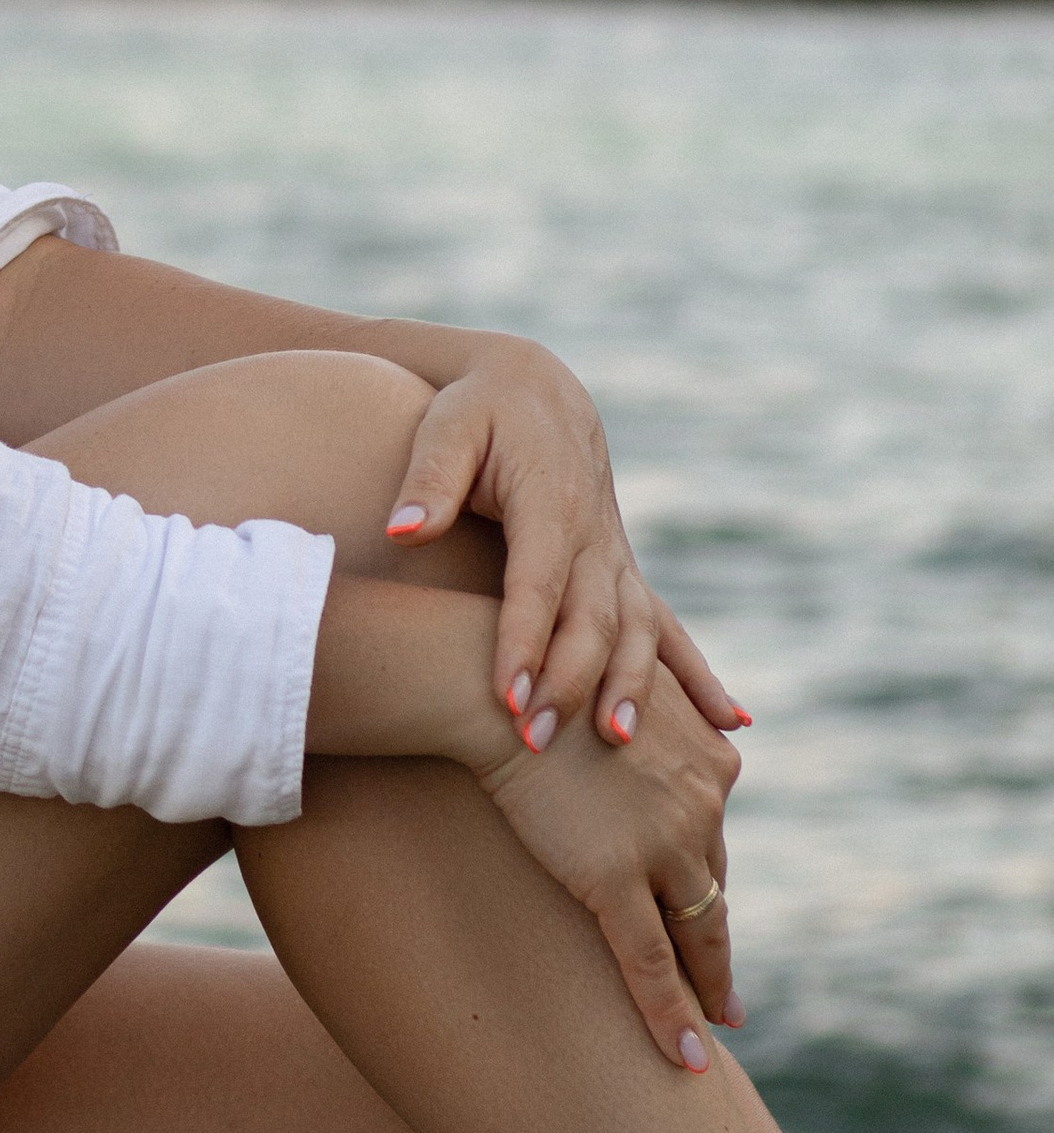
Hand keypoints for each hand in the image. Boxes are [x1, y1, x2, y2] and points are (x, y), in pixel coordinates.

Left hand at [379, 336, 749, 755]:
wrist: (533, 388)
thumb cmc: (476, 410)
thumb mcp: (445, 428)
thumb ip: (428, 479)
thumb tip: (401, 531)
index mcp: (552, 500)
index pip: (538, 582)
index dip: (524, 641)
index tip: (506, 698)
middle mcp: (595, 533)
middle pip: (591, 618)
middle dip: (568, 682)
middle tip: (533, 739)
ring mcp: (616, 554)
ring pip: (638, 629)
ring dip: (632, 687)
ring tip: (617, 744)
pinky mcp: (622, 569)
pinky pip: (665, 626)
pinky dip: (699, 675)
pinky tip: (730, 724)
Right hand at [474, 664, 740, 1065]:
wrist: (491, 684)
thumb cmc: (537, 680)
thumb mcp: (617, 688)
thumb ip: (650, 718)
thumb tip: (646, 734)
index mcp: (708, 759)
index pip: (712, 838)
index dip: (707, 881)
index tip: (708, 913)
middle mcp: (703, 803)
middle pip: (712, 886)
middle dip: (716, 940)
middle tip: (725, 996)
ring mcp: (664, 843)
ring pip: (698, 931)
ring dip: (709, 984)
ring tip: (714, 1024)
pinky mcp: (615, 877)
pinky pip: (652, 963)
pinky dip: (673, 1015)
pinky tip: (687, 1059)